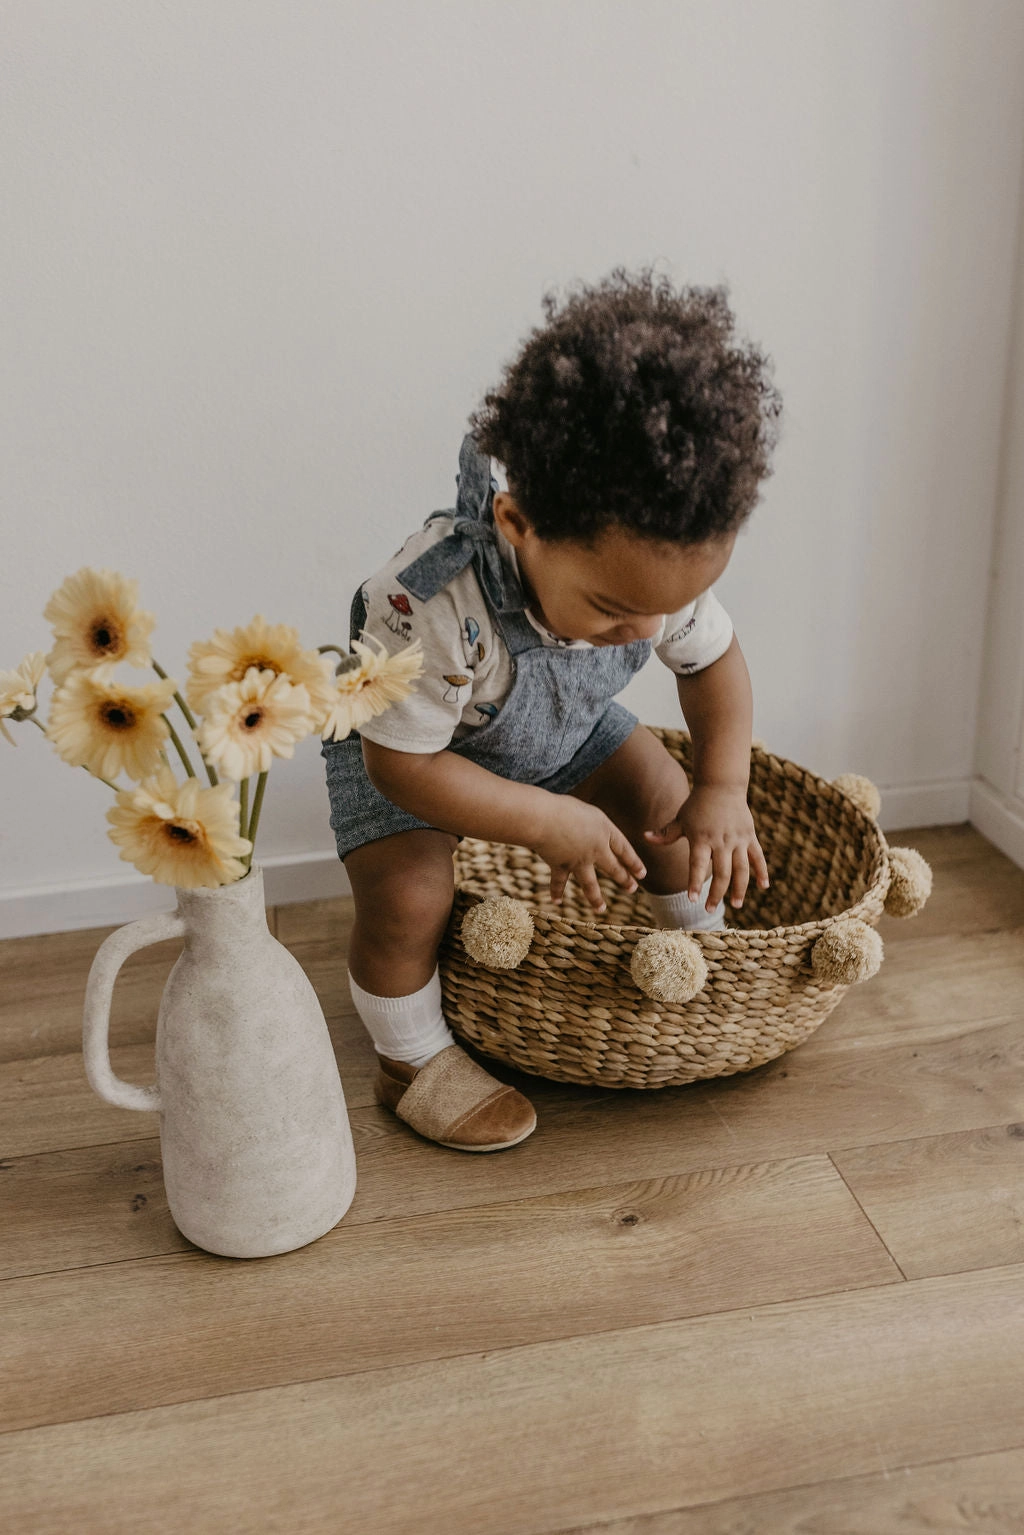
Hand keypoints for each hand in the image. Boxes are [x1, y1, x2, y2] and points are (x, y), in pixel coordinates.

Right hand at [532, 795, 647, 913]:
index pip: (624, 849)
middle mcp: (596, 849)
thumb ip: (593, 825)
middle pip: (614, 868)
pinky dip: (556, 891)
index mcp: (604, 831)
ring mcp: (579, 860)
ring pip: (590, 884)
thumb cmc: (563, 807)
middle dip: (624, 879)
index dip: (634, 862)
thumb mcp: (587, 811)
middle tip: (632, 888)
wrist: (544, 818)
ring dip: (596, 898)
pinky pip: (559, 882)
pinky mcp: (561, 866)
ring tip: (601, 909)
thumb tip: (594, 833)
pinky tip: (557, 902)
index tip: (642, 873)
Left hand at [644, 784, 768, 910]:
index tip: (693, 900)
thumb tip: (645, 837)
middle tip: (709, 910)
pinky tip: (764, 886)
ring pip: (741, 869)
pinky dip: (762, 871)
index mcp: (701, 839)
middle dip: (716, 894)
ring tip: (736, 905)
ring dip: (740, 888)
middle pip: (722, 873)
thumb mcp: (681, 818)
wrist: (722, 784)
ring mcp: (737, 839)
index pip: (698, 865)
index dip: (696, 883)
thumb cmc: (697, 804)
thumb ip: (666, 833)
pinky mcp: (750, 836)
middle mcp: (721, 841)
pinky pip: (758, 857)